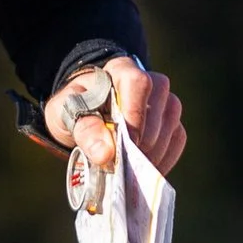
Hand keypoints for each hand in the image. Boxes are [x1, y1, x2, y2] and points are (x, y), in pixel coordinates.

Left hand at [45, 56, 184, 176]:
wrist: (85, 116)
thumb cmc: (76, 109)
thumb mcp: (65, 115)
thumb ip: (83, 130)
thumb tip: (105, 154)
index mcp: (120, 71)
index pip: (138, 83)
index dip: (135, 114)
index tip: (124, 143)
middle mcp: (151, 82)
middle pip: (161, 108)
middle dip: (142, 142)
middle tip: (122, 163)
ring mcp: (165, 102)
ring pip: (172, 126)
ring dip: (153, 153)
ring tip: (130, 170)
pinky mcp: (172, 122)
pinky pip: (177, 140)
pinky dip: (163, 159)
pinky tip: (143, 170)